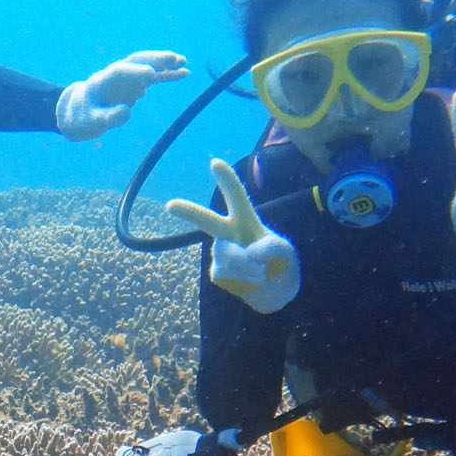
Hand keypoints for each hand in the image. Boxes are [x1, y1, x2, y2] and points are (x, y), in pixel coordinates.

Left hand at [56, 50, 188, 140]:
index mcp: (102, 80)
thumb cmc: (83, 116)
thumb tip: (127, 111)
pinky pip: (154, 77)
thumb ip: (107, 118)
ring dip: (164, 63)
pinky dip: (168, 75)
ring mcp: (127, 78)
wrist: (80, 113)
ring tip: (183, 61)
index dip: (135, 71)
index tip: (151, 75)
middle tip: (172, 59)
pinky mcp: (135, 84)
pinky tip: (185, 72)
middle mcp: (116, 75)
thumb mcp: (91, 121)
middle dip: (153, 59)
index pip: (120, 71)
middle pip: (135, 61)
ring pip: (147, 65)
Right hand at [164, 158, 300, 313]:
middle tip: (170, 205)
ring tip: (262, 272)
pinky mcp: (219, 272)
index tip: (215, 162)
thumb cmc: (279, 264)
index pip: (236, 197)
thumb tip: (248, 251)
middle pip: (206, 220)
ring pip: (227, 253)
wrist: (276, 292)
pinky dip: (246, 279)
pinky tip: (254, 281)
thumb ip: (271, 247)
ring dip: (249, 265)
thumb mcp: (285, 251)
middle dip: (189, 212)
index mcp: (245, 220)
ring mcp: (221, 252)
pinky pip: (228, 273)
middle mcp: (228, 233)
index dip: (227, 180)